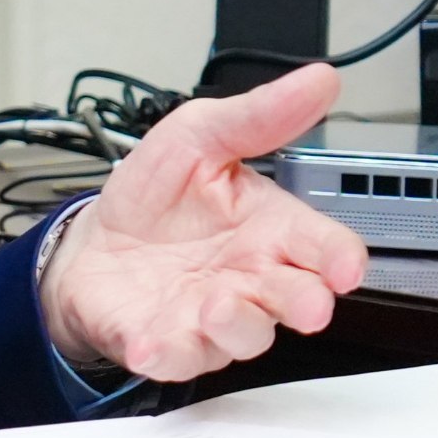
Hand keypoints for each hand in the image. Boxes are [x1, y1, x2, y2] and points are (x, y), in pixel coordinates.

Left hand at [37, 64, 366, 381]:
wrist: (93, 242)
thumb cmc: (157, 199)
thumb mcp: (198, 137)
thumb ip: (256, 116)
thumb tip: (317, 80)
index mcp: (269, 231)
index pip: (324, 249)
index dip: (341, 259)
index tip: (345, 267)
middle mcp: (250, 280)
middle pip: (297, 300)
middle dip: (304, 303)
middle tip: (305, 303)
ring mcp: (210, 317)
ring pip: (244, 336)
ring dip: (236, 325)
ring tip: (216, 303)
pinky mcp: (165, 341)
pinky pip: (175, 358)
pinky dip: (165, 354)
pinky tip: (152, 342)